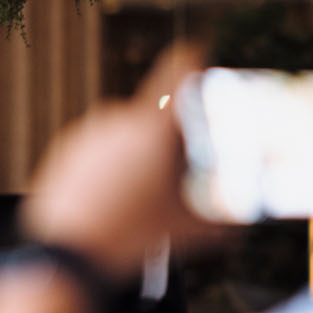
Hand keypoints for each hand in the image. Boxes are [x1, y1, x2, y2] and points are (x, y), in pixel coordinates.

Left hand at [23, 44, 214, 276]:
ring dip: (137, 152)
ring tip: (137, 195)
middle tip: (173, 173)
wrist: (65, 255)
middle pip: (156, 113)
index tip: (203, 57)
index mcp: (152, 125)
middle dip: (168, 136)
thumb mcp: (188, 226)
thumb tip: (247, 214)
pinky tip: (111, 196)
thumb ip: (224, 212)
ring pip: (127, 132)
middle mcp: (118, 118)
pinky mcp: (66, 149)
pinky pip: (99, 146)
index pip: (181, 65)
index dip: (196, 57)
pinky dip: (108, 163)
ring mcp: (89, 132)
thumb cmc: (126, 237)